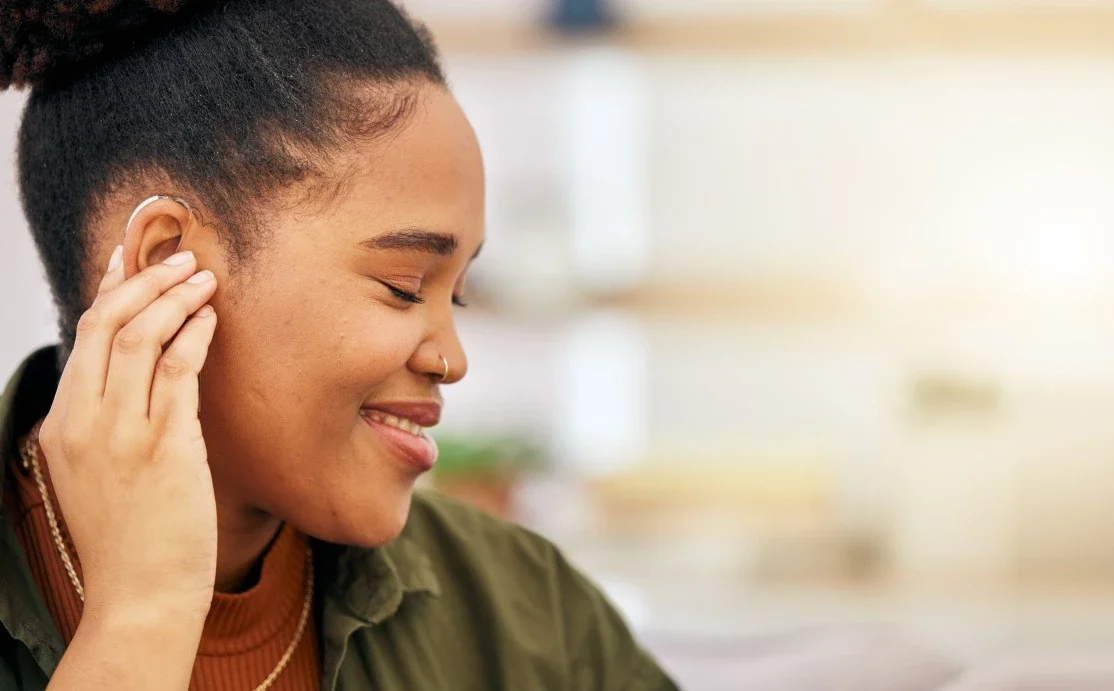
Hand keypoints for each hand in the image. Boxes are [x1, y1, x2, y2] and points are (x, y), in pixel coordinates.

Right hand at [36, 246, 218, 619]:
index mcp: (60, 426)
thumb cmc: (130, 536)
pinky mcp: (166, 448)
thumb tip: (139, 369)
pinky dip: (196, 337)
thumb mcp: (96, 472)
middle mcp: (84, 423)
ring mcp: (123, 435)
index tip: (129, 255)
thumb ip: (107, 421)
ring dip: (177, 298)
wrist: (141, 596)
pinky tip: (213, 320)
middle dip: (146, 279)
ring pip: (142, 339)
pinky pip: (179, 373)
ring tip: (206, 278)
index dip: (110, 289)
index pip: (82, 337)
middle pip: (107, 324)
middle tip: (184, 257)